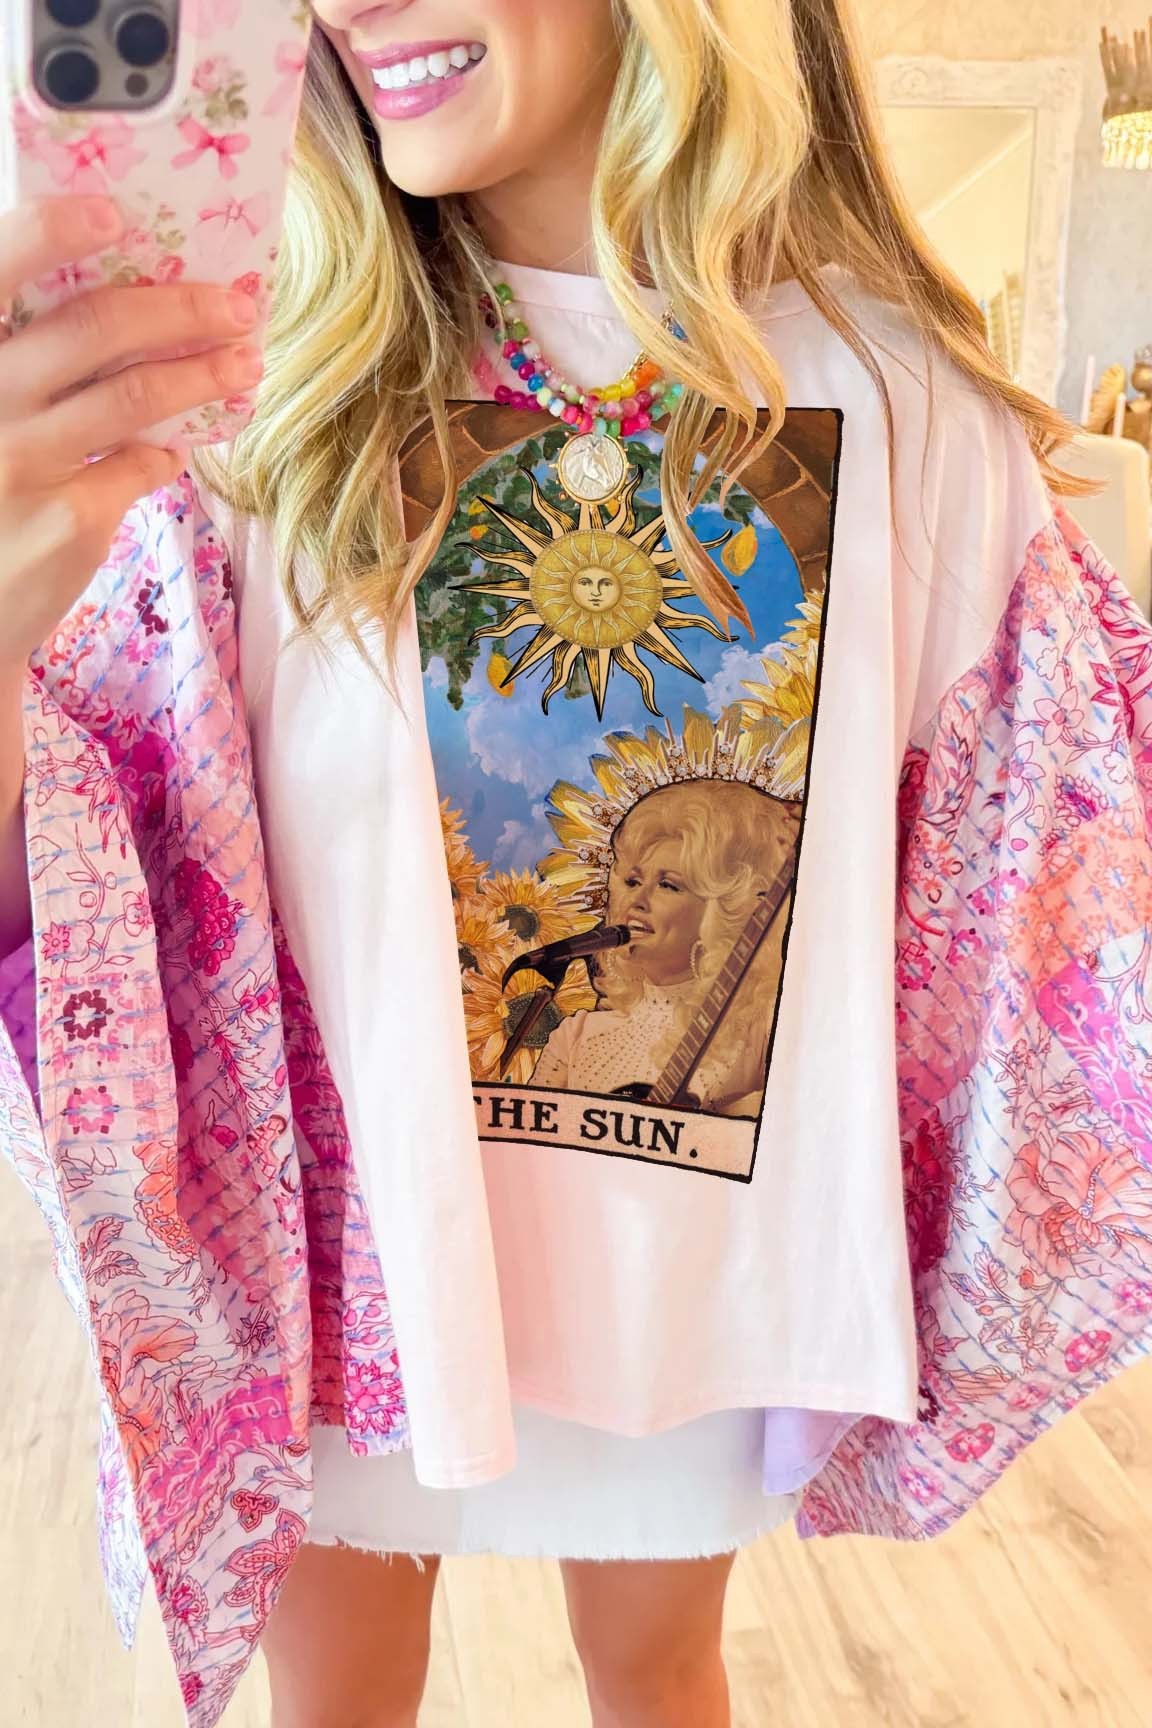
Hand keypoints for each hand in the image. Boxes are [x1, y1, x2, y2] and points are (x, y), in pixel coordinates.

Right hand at [0, 192, 264, 667]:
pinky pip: (141, 466)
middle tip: (235, 304)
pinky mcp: (67, 519)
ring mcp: (20, 461)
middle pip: (92, 329)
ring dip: (203, 374)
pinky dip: (166, 455)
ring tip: (245, 363)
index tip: (112, 213)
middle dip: (178, 308)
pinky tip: (174, 453)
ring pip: (135, 397)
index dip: (50, 233)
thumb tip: (128, 306)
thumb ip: (25, 362)